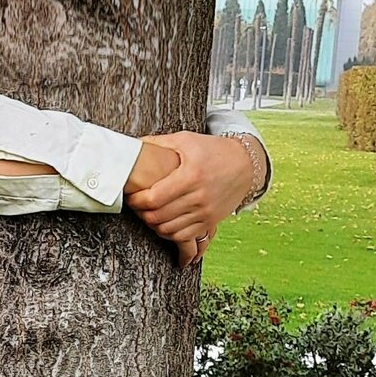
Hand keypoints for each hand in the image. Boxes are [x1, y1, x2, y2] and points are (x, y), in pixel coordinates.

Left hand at [125, 131, 266, 249]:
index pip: (153, 198)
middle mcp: (199, 197)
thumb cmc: (212, 150)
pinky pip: (183, 236)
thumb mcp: (185, 140)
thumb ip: (158, 143)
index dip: (136, 200)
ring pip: (168, 229)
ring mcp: (205, 212)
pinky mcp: (210, 221)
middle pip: (158, 216)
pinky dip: (168, 233)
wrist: (245, 165)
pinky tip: (162, 222)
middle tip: (135, 204)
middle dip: (141, 212)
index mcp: (190, 176)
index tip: (131, 195)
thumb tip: (132, 143)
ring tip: (147, 213)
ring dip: (152, 224)